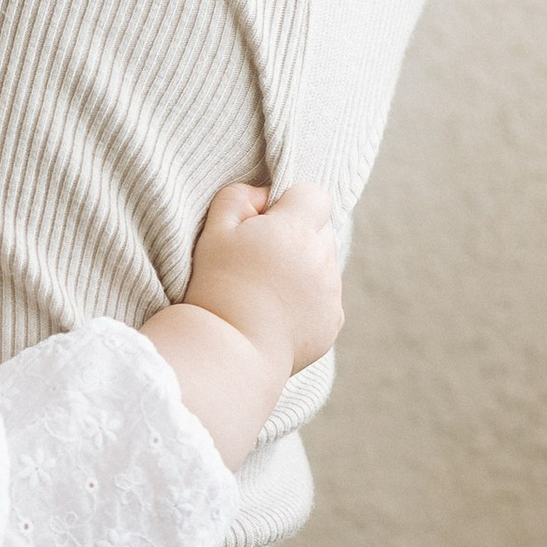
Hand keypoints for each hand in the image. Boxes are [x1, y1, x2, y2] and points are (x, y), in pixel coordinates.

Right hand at [185, 179, 344, 382]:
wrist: (230, 351)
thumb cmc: (217, 287)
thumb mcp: (214, 232)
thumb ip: (238, 198)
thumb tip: (264, 195)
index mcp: (297, 229)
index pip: (315, 195)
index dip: (291, 203)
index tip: (267, 223)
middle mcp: (322, 257)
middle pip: (320, 231)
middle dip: (297, 237)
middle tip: (260, 260)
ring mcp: (331, 292)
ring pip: (323, 266)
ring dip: (302, 270)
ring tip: (265, 292)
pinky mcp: (332, 322)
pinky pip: (325, 300)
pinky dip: (307, 302)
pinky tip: (276, 314)